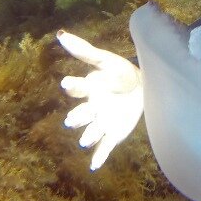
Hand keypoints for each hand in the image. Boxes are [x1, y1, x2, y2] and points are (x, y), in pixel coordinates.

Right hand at [57, 30, 143, 170]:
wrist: (140, 86)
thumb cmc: (118, 71)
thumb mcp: (103, 59)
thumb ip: (83, 50)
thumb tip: (60, 34)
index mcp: (89, 89)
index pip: (79, 88)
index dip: (74, 86)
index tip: (66, 83)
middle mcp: (91, 108)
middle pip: (82, 114)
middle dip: (77, 117)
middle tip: (70, 121)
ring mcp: (101, 122)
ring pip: (92, 131)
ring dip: (88, 136)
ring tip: (85, 141)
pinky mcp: (113, 133)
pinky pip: (105, 146)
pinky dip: (99, 156)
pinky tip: (94, 166)